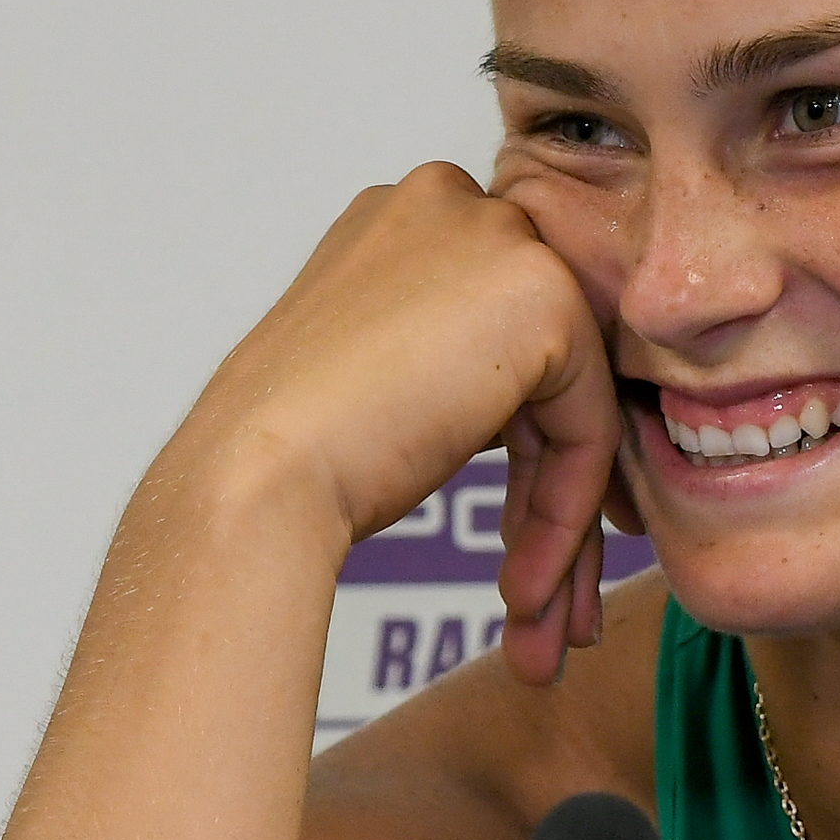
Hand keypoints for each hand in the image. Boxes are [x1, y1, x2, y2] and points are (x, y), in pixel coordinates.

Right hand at [183, 164, 624, 680]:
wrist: (254, 478)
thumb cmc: (285, 454)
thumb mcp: (380, 384)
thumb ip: (455, 373)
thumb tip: (542, 424)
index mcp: (407, 219)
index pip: (502, 342)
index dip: (523, 455)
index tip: (522, 552)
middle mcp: (457, 207)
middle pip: (545, 374)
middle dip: (550, 504)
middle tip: (545, 607)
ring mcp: (500, 241)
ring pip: (570, 411)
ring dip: (558, 534)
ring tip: (541, 632)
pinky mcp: (543, 295)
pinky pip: (585, 427)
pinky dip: (562, 516)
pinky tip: (523, 593)